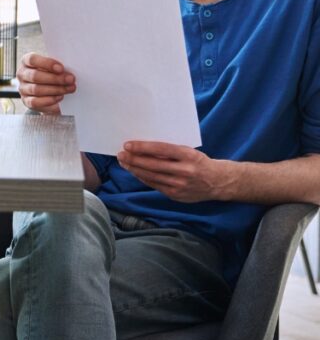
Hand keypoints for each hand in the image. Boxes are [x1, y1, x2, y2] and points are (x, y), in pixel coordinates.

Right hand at [17, 52, 75, 113]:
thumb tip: (68, 71)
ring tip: (69, 88)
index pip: (32, 60)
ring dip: (56, 89)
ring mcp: (23, 88)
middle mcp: (22, 74)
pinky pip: (35, 102)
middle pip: (35, 76)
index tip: (61, 68)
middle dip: (55, 78)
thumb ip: (57, 66)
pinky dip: (49, 100)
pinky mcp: (26, 101)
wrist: (48, 91)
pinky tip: (60, 97)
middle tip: (70, 79)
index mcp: (26, 61)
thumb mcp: (53, 67)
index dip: (47, 63)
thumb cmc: (51, 74)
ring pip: (36, 89)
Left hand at [117, 141, 233, 202]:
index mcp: (189, 155)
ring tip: (124, 162)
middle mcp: (185, 171)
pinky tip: (135, 172)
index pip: (161, 149)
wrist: (218, 182)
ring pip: (151, 176)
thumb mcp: (189, 151)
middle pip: (153, 165)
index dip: (142, 147)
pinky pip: (155, 185)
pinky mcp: (176, 195)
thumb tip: (144, 147)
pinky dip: (143, 178)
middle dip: (134, 159)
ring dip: (135, 169)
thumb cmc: (200, 162)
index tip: (128, 144)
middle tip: (121, 154)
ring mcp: (180, 185)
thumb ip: (170, 151)